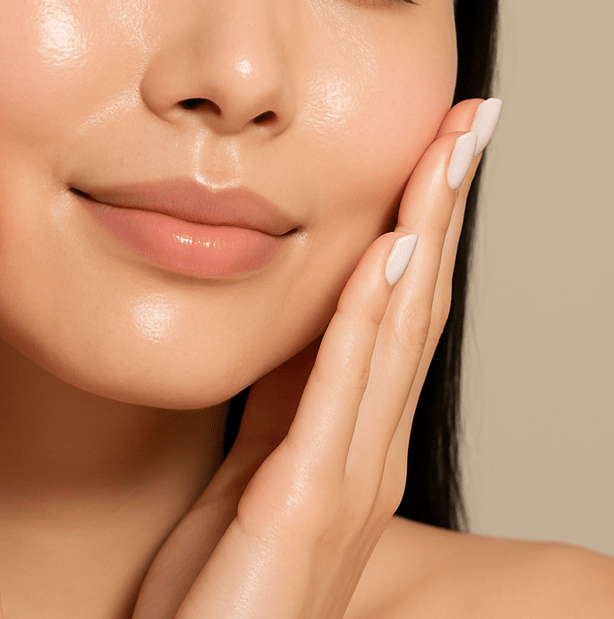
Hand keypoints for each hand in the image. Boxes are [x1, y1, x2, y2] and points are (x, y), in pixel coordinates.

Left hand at [133, 98, 499, 618]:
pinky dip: (368, 321)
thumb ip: (283, 398)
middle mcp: (366, 449)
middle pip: (414, 301)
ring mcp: (345, 477)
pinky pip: (340, 395)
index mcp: (349, 434)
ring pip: (396, 332)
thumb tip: (295, 322)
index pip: (395, 305)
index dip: (423, 219)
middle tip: (471, 121)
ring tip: (447, 155)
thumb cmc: (224, 580)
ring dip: (424, 235)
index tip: (439, 144)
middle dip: (443, 204)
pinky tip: (390, 258)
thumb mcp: (255, 465)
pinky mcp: (304, 504)